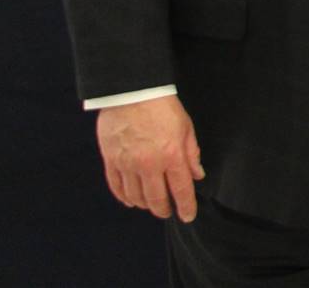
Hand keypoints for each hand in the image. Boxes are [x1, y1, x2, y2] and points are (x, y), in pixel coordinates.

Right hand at [95, 95, 203, 221]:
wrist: (132, 91)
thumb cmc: (163, 107)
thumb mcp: (186, 128)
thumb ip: (192, 154)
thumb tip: (197, 175)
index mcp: (172, 156)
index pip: (181, 190)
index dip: (186, 206)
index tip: (188, 216)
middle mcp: (149, 164)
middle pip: (156, 198)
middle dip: (164, 209)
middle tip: (168, 212)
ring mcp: (127, 164)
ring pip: (135, 196)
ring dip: (144, 205)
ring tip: (151, 205)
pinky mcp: (111, 160)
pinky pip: (116, 186)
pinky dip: (124, 197)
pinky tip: (130, 201)